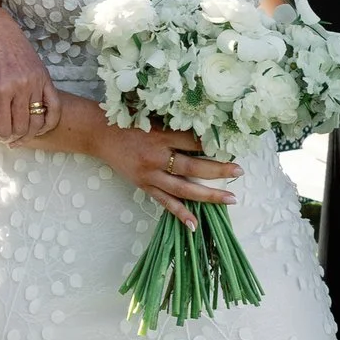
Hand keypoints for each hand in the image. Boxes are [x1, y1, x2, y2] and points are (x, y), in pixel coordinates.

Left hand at [0, 4, 57, 143]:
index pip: (4, 130)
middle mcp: (21, 86)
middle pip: (22, 128)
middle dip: (12, 137)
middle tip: (5, 134)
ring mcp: (36, 81)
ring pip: (38, 121)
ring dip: (28, 133)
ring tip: (18, 134)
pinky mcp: (45, 77)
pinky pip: (55, 108)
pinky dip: (48, 123)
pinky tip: (38, 128)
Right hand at [86, 117, 240, 226]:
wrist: (99, 134)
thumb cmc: (127, 121)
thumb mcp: (151, 115)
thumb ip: (174, 123)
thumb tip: (204, 128)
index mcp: (159, 135)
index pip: (192, 140)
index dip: (212, 143)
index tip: (230, 145)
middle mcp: (156, 156)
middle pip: (193, 166)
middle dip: (218, 170)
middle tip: (239, 171)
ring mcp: (150, 175)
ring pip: (183, 188)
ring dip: (208, 195)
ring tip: (230, 199)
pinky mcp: (144, 186)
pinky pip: (165, 202)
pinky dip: (180, 213)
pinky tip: (194, 224)